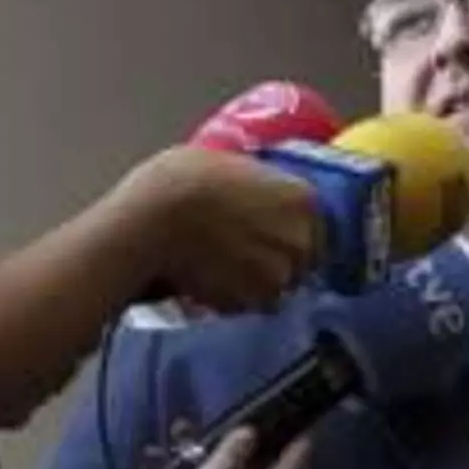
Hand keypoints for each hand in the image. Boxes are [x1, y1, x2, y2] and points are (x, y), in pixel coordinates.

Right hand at [112, 146, 319, 313]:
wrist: (153, 218)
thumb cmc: (185, 179)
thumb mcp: (234, 164)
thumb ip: (261, 185)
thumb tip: (262, 190)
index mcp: (304, 200)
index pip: (316, 227)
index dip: (290, 233)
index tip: (269, 234)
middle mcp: (302, 240)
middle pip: (300, 260)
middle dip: (277, 260)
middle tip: (241, 251)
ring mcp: (280, 276)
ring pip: (275, 286)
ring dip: (254, 282)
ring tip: (221, 268)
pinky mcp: (251, 303)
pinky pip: (247, 304)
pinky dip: (233, 298)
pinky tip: (208, 280)